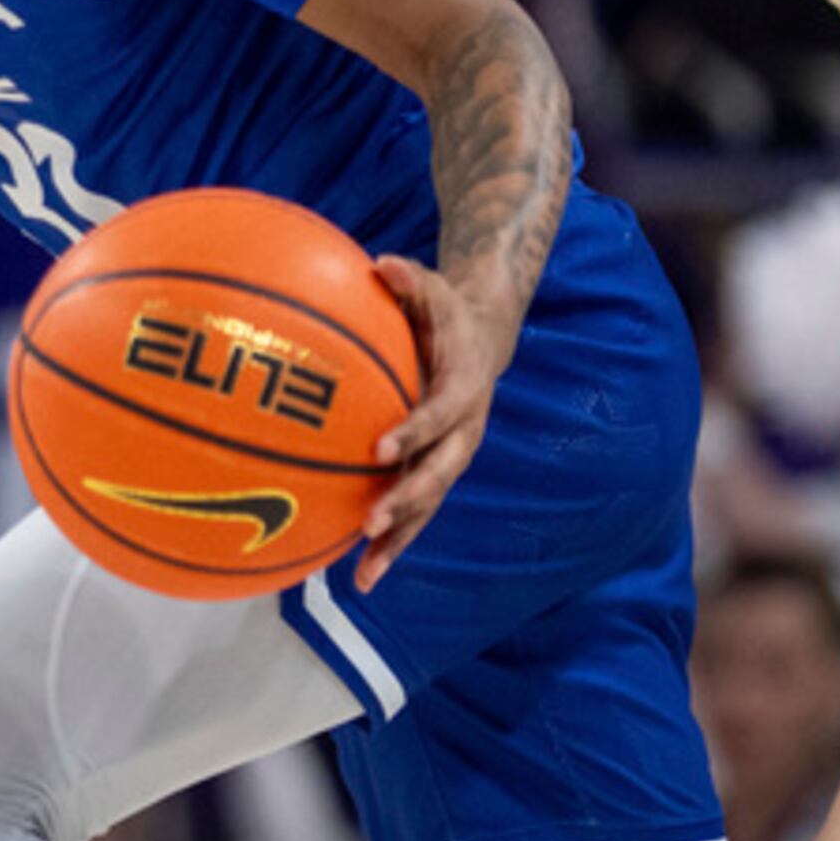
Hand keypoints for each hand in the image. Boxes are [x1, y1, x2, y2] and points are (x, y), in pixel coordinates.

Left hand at [356, 253, 511, 591]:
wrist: (482, 338)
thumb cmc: (445, 312)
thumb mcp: (433, 289)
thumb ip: (408, 279)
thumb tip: (381, 263)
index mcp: (462, 390)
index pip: (439, 414)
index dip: (413, 432)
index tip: (378, 449)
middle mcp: (463, 432)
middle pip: (438, 474)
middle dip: (405, 501)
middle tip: (369, 521)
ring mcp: (450, 458)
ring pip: (428, 506)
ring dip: (398, 541)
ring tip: (364, 577)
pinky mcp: (434, 472)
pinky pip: (415, 514)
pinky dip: (390, 545)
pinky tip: (357, 576)